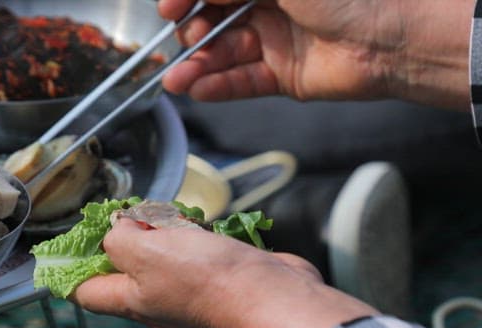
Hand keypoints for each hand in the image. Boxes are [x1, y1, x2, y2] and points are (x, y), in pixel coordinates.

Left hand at [72, 218, 377, 327]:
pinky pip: (194, 256)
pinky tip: (199, 227)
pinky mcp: (217, 281)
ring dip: (163, 234)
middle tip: (134, 218)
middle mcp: (159, 303)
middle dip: (126, 240)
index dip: (71, 271)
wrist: (270, 294)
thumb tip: (119, 229)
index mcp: (134, 302)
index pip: (86, 293)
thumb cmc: (209, 279)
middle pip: (126, 270)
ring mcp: (189, 294)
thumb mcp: (145, 253)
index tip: (70, 246)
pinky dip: (192, 238)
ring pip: (163, 259)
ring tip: (171, 220)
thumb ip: (119, 240)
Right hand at [159, 0, 473, 110]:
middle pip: (214, 22)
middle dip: (194, 34)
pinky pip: (243, 82)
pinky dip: (220, 87)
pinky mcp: (282, 77)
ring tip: (178, 80)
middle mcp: (267, 8)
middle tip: (187, 41)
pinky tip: (199, 90)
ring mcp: (274, 44)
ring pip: (225, 56)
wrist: (389, 40)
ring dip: (199, 67)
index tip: (168, 8)